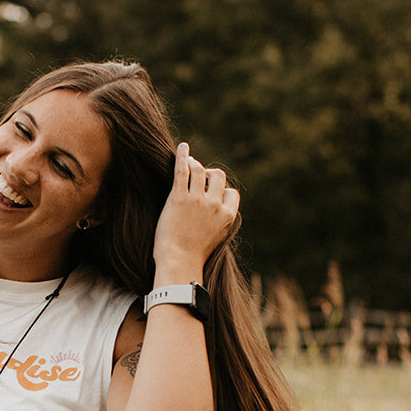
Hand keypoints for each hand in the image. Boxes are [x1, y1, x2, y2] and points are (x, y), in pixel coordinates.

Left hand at [153, 143, 239, 275]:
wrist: (178, 263)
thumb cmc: (193, 256)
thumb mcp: (216, 238)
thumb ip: (219, 222)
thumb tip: (217, 212)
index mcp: (228, 216)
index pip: (231, 193)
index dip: (221, 190)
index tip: (211, 192)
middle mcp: (215, 205)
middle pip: (218, 177)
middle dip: (210, 174)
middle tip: (199, 177)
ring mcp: (197, 200)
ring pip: (200, 171)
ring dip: (195, 165)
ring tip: (189, 165)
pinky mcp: (178, 198)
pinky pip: (182, 170)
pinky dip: (183, 156)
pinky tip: (182, 147)